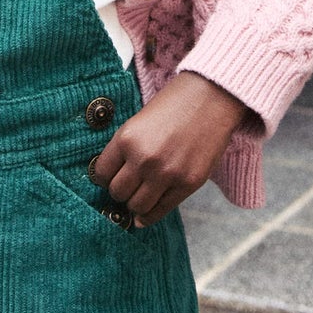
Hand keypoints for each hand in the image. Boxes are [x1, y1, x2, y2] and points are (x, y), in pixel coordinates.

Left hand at [90, 72, 249, 225]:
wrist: (211, 97)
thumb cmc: (174, 105)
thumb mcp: (139, 121)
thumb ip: (126, 149)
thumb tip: (113, 180)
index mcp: (127, 139)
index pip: (101, 174)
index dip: (105, 177)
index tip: (111, 177)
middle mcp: (144, 159)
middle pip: (117, 193)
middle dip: (120, 191)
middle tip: (128, 185)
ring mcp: (166, 174)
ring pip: (137, 206)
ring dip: (136, 203)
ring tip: (141, 194)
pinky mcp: (187, 184)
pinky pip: (161, 211)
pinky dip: (150, 216)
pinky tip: (147, 212)